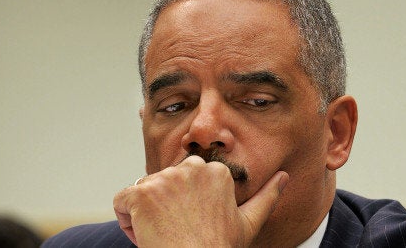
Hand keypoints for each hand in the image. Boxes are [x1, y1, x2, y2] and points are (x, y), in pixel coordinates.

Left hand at [113, 156, 288, 246]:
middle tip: (177, 232)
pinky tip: (145, 235)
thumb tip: (285, 177)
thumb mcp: (248, 223)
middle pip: (164, 182)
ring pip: (142, 192)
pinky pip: (121, 201)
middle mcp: (190, 169)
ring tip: (163, 236)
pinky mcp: (141, 192)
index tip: (192, 226)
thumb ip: (267, 196)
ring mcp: (164, 179)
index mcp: (216, 172)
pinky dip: (125, 219)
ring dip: (145, 214)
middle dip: (164, 204)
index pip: (186, 180)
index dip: (185, 205)